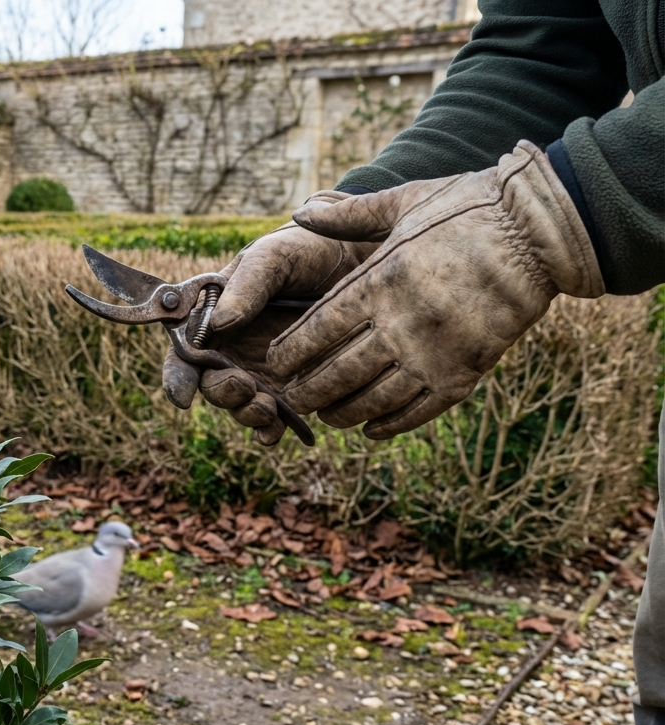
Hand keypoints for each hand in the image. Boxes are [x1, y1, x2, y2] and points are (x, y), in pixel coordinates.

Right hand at [162, 191, 378, 444]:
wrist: (360, 257)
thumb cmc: (307, 249)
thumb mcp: (274, 257)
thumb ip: (246, 285)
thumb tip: (220, 323)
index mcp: (214, 316)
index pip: (185, 351)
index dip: (177, 377)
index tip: (183, 396)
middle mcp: (233, 347)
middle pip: (211, 384)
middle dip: (222, 393)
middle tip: (243, 386)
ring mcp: (262, 368)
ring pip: (241, 404)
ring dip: (247, 413)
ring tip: (266, 408)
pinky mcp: (294, 384)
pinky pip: (277, 416)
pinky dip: (272, 428)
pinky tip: (277, 432)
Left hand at [267, 140, 602, 439]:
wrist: (541, 232)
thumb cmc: (468, 209)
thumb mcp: (404, 202)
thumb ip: (348, 215)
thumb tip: (298, 212)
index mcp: (380, 282)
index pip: (318, 330)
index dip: (291, 352)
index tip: (275, 363)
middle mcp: (402, 324)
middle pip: (338, 373)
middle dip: (309, 391)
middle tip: (292, 398)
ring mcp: (435, 353)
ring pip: (374, 399)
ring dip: (344, 413)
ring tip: (327, 416)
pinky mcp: (466, 372)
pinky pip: (419, 410)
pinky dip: (391, 424)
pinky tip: (372, 430)